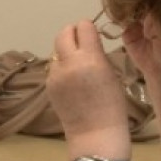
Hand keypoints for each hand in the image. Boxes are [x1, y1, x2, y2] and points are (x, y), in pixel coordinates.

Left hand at [47, 19, 132, 158]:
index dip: (88, 27)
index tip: (92, 33)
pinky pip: (54, 68)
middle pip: (62, 34)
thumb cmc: (112, 104)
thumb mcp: (110, 72)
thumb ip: (97, 53)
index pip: (83, 27)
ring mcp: (55, 76)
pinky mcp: (48, 86)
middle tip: (81, 40)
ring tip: (78, 64)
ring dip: (66, 52)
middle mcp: (68, 64)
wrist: (95, 132)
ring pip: (56, 52)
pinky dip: (62, 67)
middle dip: (72, 33)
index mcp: (90, 59)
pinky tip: (72, 80)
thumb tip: (88, 40)